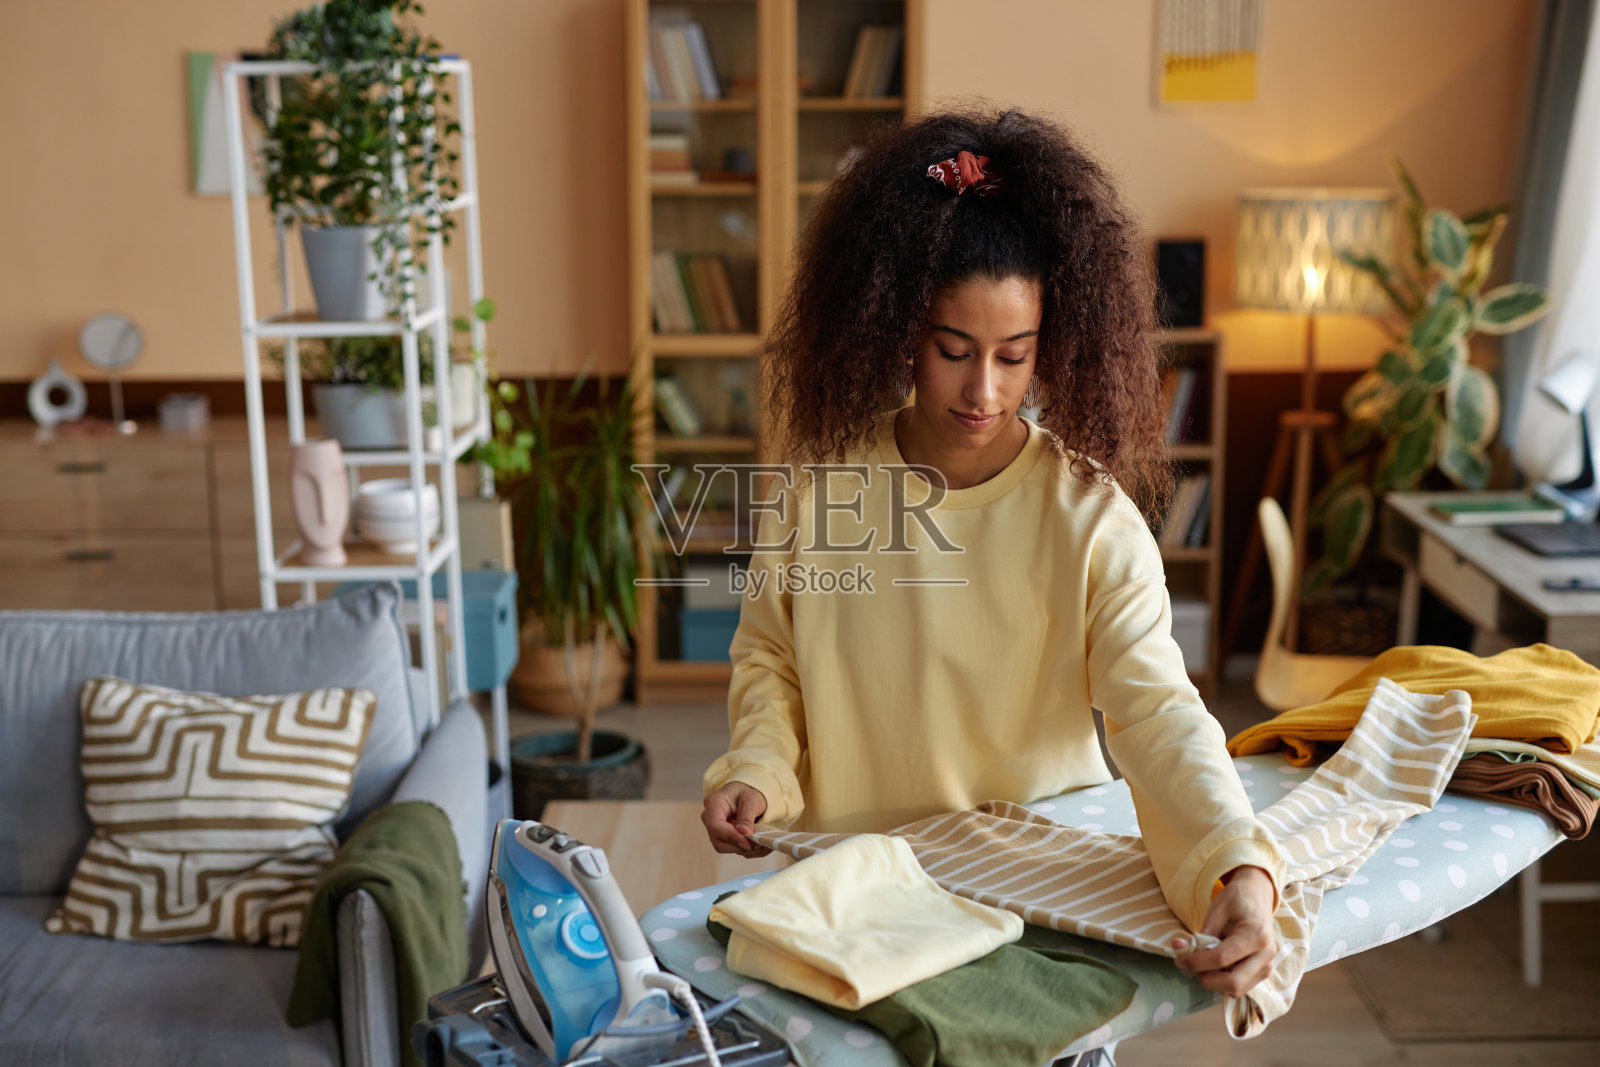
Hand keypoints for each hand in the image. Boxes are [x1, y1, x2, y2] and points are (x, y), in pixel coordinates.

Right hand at [702, 782, 770, 856]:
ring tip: (762, 844)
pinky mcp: (722, 837)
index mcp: (714, 803)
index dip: (731, 837)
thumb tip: (744, 833)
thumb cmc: (747, 792)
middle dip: (739, 846)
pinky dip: (747, 850)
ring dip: (745, 850)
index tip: (748, 843)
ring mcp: (714, 829)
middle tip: (759, 844)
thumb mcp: (752, 799)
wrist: (747, 794)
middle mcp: (709, 817)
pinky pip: (732, 849)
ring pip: (725, 848)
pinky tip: (759, 845)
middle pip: (718, 841)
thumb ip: (747, 816)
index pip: (716, 826)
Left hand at [1172, 866, 1277, 997]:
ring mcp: (1267, 967)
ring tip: (1203, 962)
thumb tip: (1179, 949)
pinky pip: (1240, 987)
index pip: (1221, 959)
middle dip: (1206, 978)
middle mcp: (1266, 956)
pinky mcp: (1263, 973)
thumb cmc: (1237, 900)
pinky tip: (1215, 966)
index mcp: (1256, 936)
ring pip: (1236, 991)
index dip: (1196, 962)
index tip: (1179, 958)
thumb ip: (1201, 935)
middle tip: (1191, 964)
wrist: (1258, 895)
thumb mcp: (1217, 911)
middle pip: (1232, 984)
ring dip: (1214, 982)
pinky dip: (1223, 981)